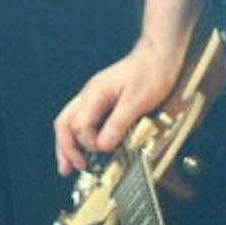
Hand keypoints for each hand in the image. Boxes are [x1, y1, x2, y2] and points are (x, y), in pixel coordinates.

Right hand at [53, 36, 184, 175]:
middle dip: (65, 148)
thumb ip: (118, 124)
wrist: (160, 55)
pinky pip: (85, 120)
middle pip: (65, 124)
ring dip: (69, 144)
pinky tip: (87, 147)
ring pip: (71, 122)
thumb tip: (103, 146)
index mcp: (94, 94)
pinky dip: (82, 136)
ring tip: (69, 164)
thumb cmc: (151, 73)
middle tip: (68, 169)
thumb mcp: (137, 102)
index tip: (105, 152)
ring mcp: (96, 98)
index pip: (80, 126)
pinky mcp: (106, 101)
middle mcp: (90, 96)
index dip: (90, 143)